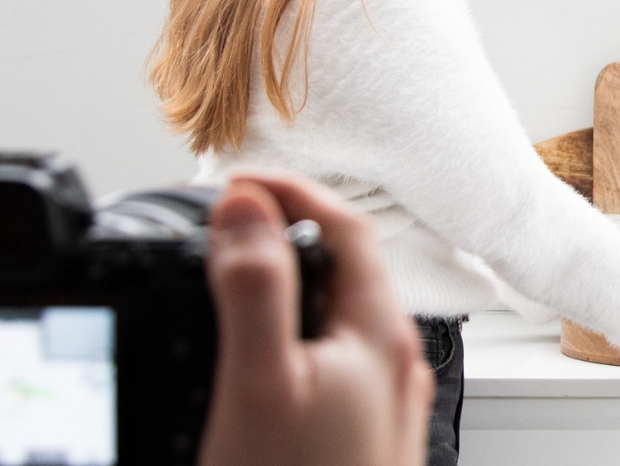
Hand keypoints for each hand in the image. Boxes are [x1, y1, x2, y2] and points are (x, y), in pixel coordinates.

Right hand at [200, 169, 433, 465]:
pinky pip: (331, 361)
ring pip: (337, 317)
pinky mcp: (363, 435)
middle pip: (344, 269)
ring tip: (233, 281)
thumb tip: (245, 206)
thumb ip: (255, 290)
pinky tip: (259, 359)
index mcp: (381, 337)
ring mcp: (382, 403)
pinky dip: (294, 338)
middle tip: (225, 227)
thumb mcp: (261, 385)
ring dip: (288, 288)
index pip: (346, 226)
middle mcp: (394, 365)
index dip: (289, 190)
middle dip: (284, 237)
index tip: (235, 184)